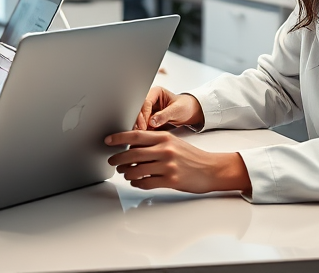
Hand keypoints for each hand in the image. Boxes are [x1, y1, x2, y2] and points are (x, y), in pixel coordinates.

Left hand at [105, 130, 249, 193]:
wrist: (211, 169)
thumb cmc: (191, 156)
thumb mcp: (174, 142)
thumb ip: (155, 142)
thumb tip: (132, 145)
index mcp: (164, 137)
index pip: (136, 135)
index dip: (119, 138)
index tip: (108, 141)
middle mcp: (165, 150)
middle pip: (133, 153)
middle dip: (118, 158)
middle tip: (112, 161)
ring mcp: (167, 166)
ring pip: (137, 170)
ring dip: (127, 173)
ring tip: (126, 173)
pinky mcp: (170, 180)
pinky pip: (146, 182)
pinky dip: (137, 183)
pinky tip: (137, 182)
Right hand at [134, 86, 203, 129]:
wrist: (190, 112)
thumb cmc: (185, 107)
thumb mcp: (177, 110)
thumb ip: (164, 115)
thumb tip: (151, 122)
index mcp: (156, 92)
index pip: (145, 102)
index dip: (143, 114)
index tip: (144, 125)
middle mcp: (150, 100)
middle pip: (139, 109)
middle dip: (139, 120)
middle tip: (141, 131)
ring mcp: (149, 110)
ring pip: (139, 118)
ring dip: (139, 126)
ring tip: (142, 134)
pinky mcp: (149, 119)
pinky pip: (143, 124)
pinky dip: (143, 130)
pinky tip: (145, 135)